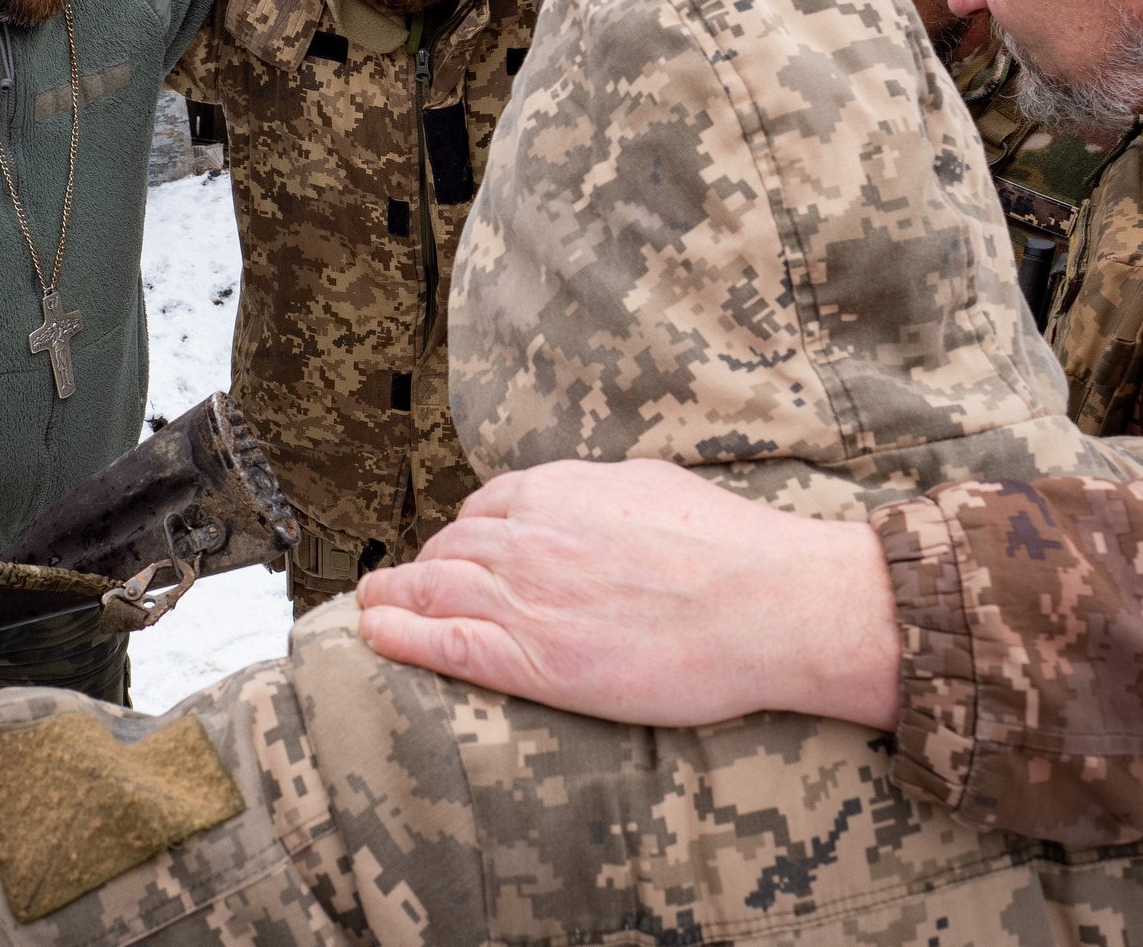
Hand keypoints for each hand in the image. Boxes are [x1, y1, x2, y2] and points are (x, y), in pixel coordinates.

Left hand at [356, 459, 900, 730]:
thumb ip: (599, 490)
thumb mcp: (651, 484)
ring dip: (395, 596)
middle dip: (426, 567)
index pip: (483, 510)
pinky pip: (443, 643)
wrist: (769, 604)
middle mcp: (527, 536)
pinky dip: (399, 635)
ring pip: (434, 589)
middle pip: (450, 549)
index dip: (464, 536)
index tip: (454, 552)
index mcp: (555, 491)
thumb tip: (585, 496)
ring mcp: (524, 596)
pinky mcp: (532, 658)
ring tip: (373, 605)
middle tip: (408, 585)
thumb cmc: (730, 547)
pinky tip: (374, 633)